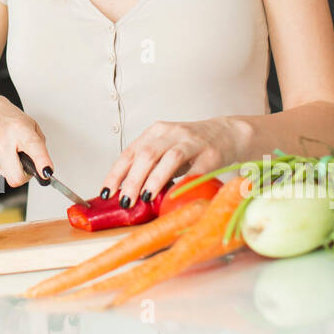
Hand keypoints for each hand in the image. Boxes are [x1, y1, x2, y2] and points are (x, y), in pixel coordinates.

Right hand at [0, 94, 53, 188]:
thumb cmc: (7, 119)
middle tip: (23, 165)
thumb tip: (44, 169)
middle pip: (16, 176)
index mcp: (19, 128)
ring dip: (9, 166)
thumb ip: (39, 146)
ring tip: (5, 149)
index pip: (33, 147)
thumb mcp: (29, 125)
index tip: (46, 172)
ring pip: (5, 174)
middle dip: (22, 176)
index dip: (42, 162)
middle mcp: (2, 137)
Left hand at [100, 118, 237, 208]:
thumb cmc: (190, 147)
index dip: (116, 173)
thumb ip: (149, 166)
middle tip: (125, 201)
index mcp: (155, 132)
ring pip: (170, 158)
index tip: (106, 192)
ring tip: (146, 197)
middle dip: (133, 180)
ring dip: (155, 179)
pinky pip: (196, 170)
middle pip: (147, 154)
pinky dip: (184, 184)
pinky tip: (175, 196)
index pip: (130, 152)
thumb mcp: (165, 150)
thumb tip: (126, 193)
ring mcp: (192, 142)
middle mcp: (171, 133)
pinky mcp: (211, 154)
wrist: (227, 134)